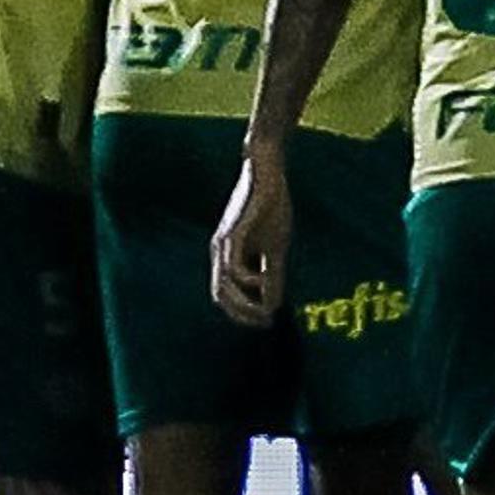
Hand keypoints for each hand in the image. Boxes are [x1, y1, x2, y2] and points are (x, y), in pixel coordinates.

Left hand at [212, 153, 297, 324]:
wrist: (267, 173)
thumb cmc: (271, 207)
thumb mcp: (275, 248)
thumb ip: (272, 275)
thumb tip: (273, 304)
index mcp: (228, 257)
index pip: (228, 296)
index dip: (245, 313)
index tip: (267, 321)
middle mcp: (219, 253)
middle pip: (220, 296)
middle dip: (243, 314)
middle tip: (267, 322)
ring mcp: (223, 244)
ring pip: (223, 287)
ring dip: (244, 304)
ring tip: (267, 310)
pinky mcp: (231, 234)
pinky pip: (232, 267)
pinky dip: (248, 281)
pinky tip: (264, 280)